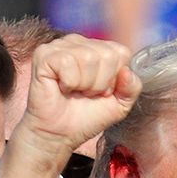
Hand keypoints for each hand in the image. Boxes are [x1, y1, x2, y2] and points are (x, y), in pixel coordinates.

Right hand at [7, 35, 140, 170]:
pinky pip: (68, 62)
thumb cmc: (85, 117)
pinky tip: (61, 87)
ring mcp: (60, 46)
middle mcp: (79, 42)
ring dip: (84, 84)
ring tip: (74, 91)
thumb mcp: (119, 105)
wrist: (59, 135)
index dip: (114, 78)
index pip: (121, 52)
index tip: (100, 91)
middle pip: (107, 55)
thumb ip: (132, 88)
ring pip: (88, 58)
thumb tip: (126, 71)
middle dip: (100, 83)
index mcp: (97, 48)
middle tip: (85, 93)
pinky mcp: (44, 55)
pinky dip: (69, 82)